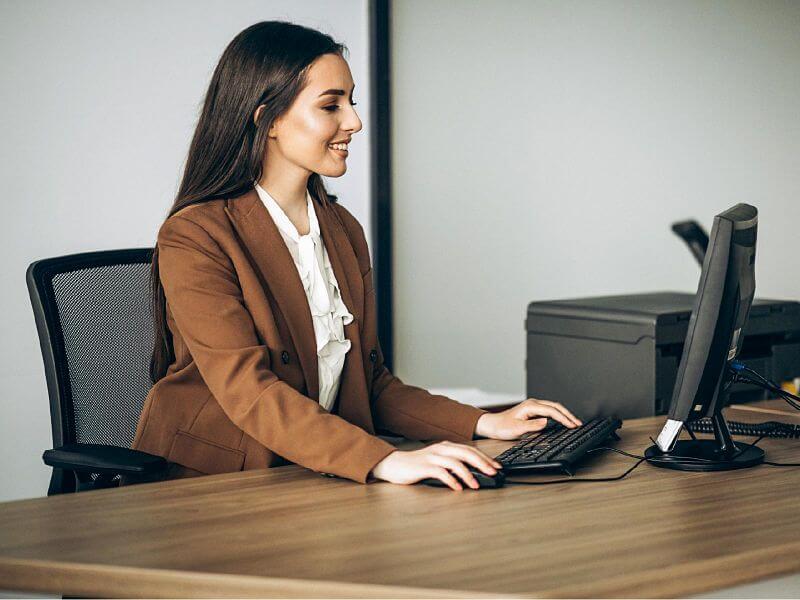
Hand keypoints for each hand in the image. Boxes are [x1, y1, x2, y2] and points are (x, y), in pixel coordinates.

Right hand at [370, 442, 502, 490]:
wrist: (393, 464)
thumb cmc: (416, 466)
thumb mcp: (437, 462)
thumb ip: (452, 465)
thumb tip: (472, 475)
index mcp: (445, 446)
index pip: (470, 450)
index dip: (485, 458)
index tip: (497, 467)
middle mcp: (440, 449)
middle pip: (466, 453)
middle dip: (482, 463)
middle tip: (494, 473)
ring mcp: (432, 457)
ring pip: (455, 462)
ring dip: (468, 474)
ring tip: (476, 485)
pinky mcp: (423, 466)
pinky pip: (441, 473)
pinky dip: (451, 480)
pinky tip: (458, 488)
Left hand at [474, 398, 581, 439]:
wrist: (492, 424)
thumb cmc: (502, 427)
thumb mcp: (517, 429)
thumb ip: (532, 426)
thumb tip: (547, 422)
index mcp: (530, 406)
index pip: (552, 411)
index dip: (564, 418)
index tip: (573, 425)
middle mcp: (533, 404)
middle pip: (556, 406)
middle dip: (568, 415)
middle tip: (579, 424)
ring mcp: (533, 406)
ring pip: (553, 407)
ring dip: (564, 414)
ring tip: (574, 423)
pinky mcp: (532, 410)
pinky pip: (549, 410)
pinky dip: (558, 415)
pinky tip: (562, 421)